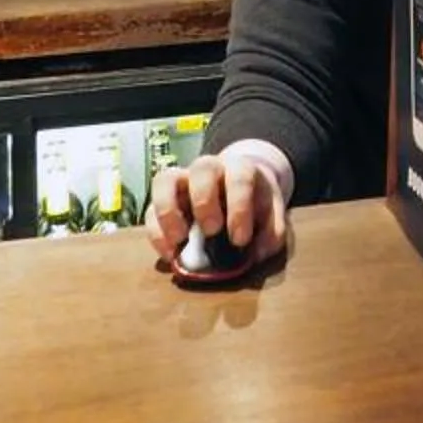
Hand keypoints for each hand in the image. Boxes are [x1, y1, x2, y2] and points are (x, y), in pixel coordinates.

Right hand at [149, 147, 288, 267]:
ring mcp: (182, 180)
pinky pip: (150, 209)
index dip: (239, 207)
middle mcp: (209, 168)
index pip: (239, 177)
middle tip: (211, 231)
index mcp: (240, 168)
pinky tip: (169, 254)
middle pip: (202, 168)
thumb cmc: (255, 204)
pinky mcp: (164, 200)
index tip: (240, 240)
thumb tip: (254, 254)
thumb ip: (270, 234)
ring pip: (165, 180)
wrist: (239, 188)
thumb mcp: (272, 217)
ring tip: (179, 240)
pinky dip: (156, 233)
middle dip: (205, 201)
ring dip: (168, 210)